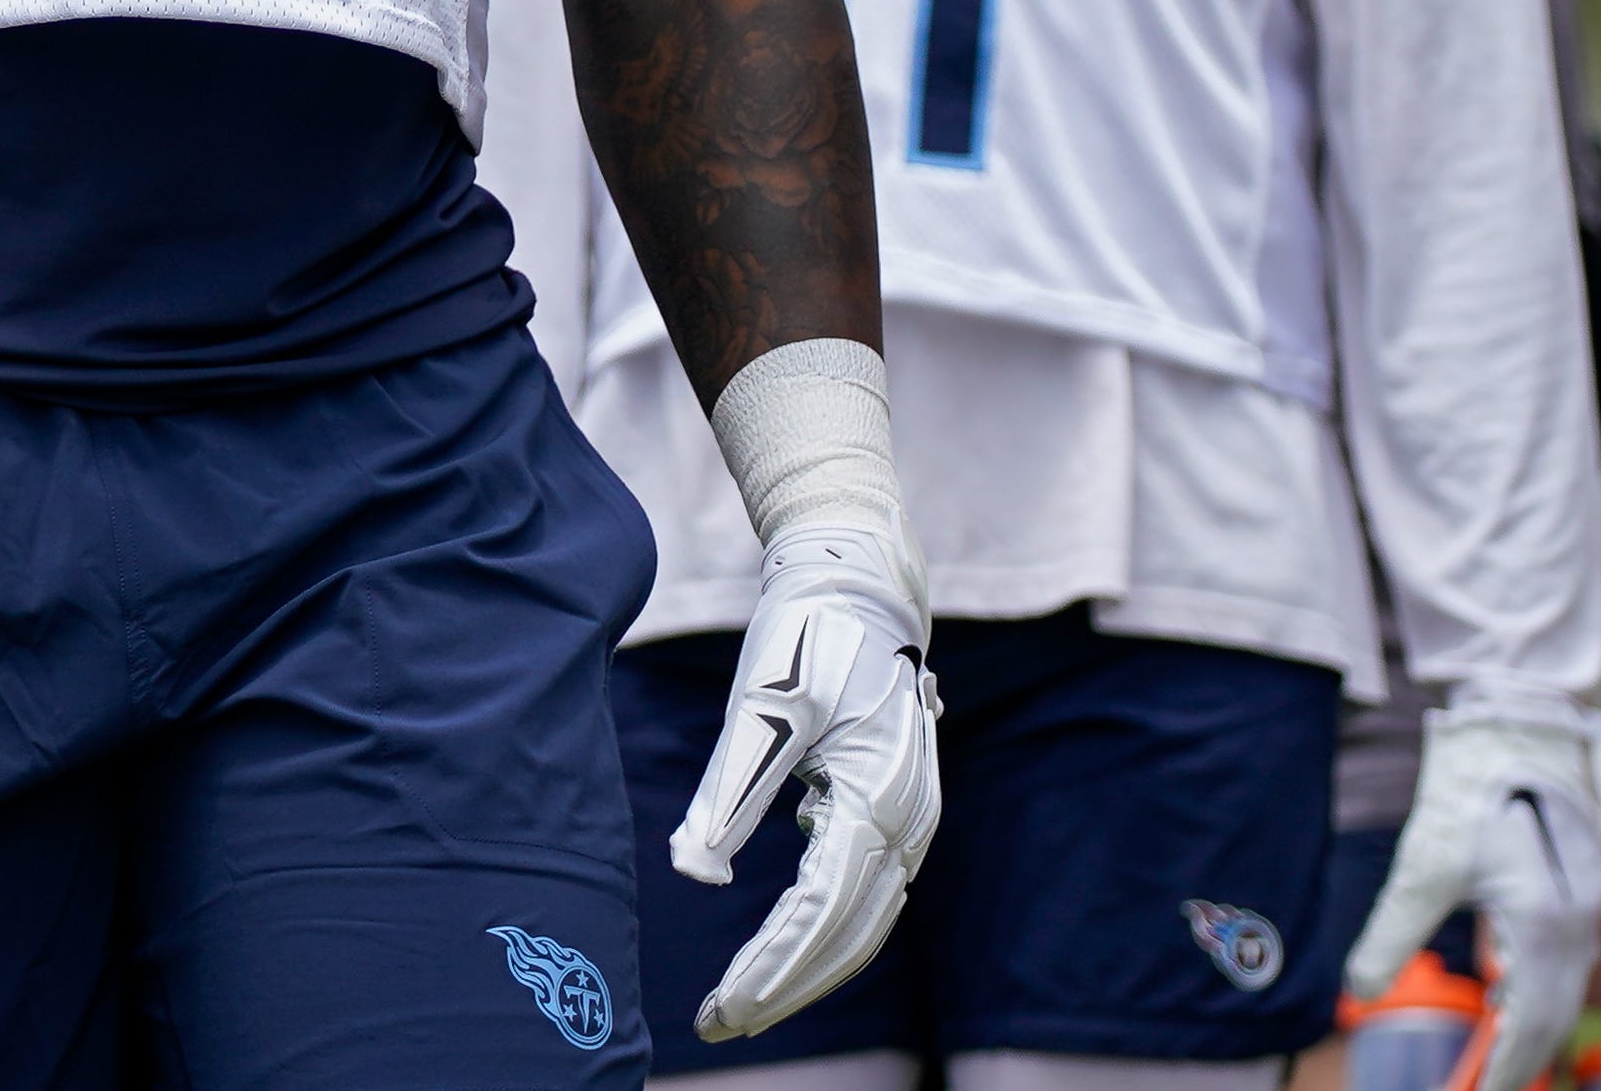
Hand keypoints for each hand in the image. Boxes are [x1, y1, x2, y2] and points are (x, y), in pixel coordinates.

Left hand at [670, 523, 942, 1040]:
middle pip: (850, 935)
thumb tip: (691, 872)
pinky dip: (821, 929)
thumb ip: (730, 791)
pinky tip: (774, 941)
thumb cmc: (804, 635)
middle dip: (786, 986)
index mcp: (878, 799)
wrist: (857, 577)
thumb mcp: (760, 704)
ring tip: (742, 1003)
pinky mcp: (893, 810)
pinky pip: (862, 891)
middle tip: (720, 1024)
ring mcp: (909, 820)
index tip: (723, 1008)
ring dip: (806, 968)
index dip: (772, 967)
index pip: (822, 912)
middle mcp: (908, 822)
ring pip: (862, 922)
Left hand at [1348, 692, 1600, 1090]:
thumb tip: (1359, 990)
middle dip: (1523, 1052)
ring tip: (1496, 1041)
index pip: (1533, 1024)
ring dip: (1538, 1016)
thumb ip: (1391, 935)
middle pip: (1559, 1012)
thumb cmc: (1470, 791)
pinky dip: (1551, 978)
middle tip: (1486, 1078)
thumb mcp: (1422, 866)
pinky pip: (1583, 952)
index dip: (1508, 1068)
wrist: (1520, 724)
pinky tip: (1511, 982)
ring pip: (1576, 985)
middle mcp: (1588, 922)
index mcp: (1548, 924)